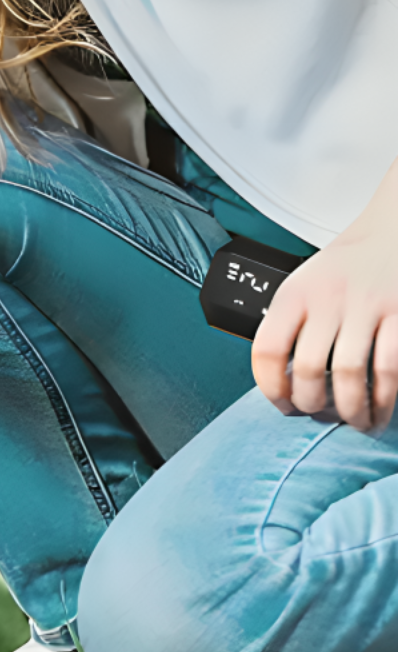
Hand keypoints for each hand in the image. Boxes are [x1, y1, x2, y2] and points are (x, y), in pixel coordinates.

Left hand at [253, 169, 397, 431]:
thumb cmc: (345, 268)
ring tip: (353, 422)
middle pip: (306, 368)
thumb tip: (283, 384)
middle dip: (310, 404)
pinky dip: (384, 398)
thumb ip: (291, 326)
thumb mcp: (304, 285)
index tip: (281, 403)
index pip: (266, 349)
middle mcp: (327, 299)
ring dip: (349, 409)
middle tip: (319, 414)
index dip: (270, 387)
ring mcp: (368, 306)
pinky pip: (389, 369)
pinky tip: (380, 410)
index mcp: (294, 294)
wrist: (393, 229)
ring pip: (348, 375)